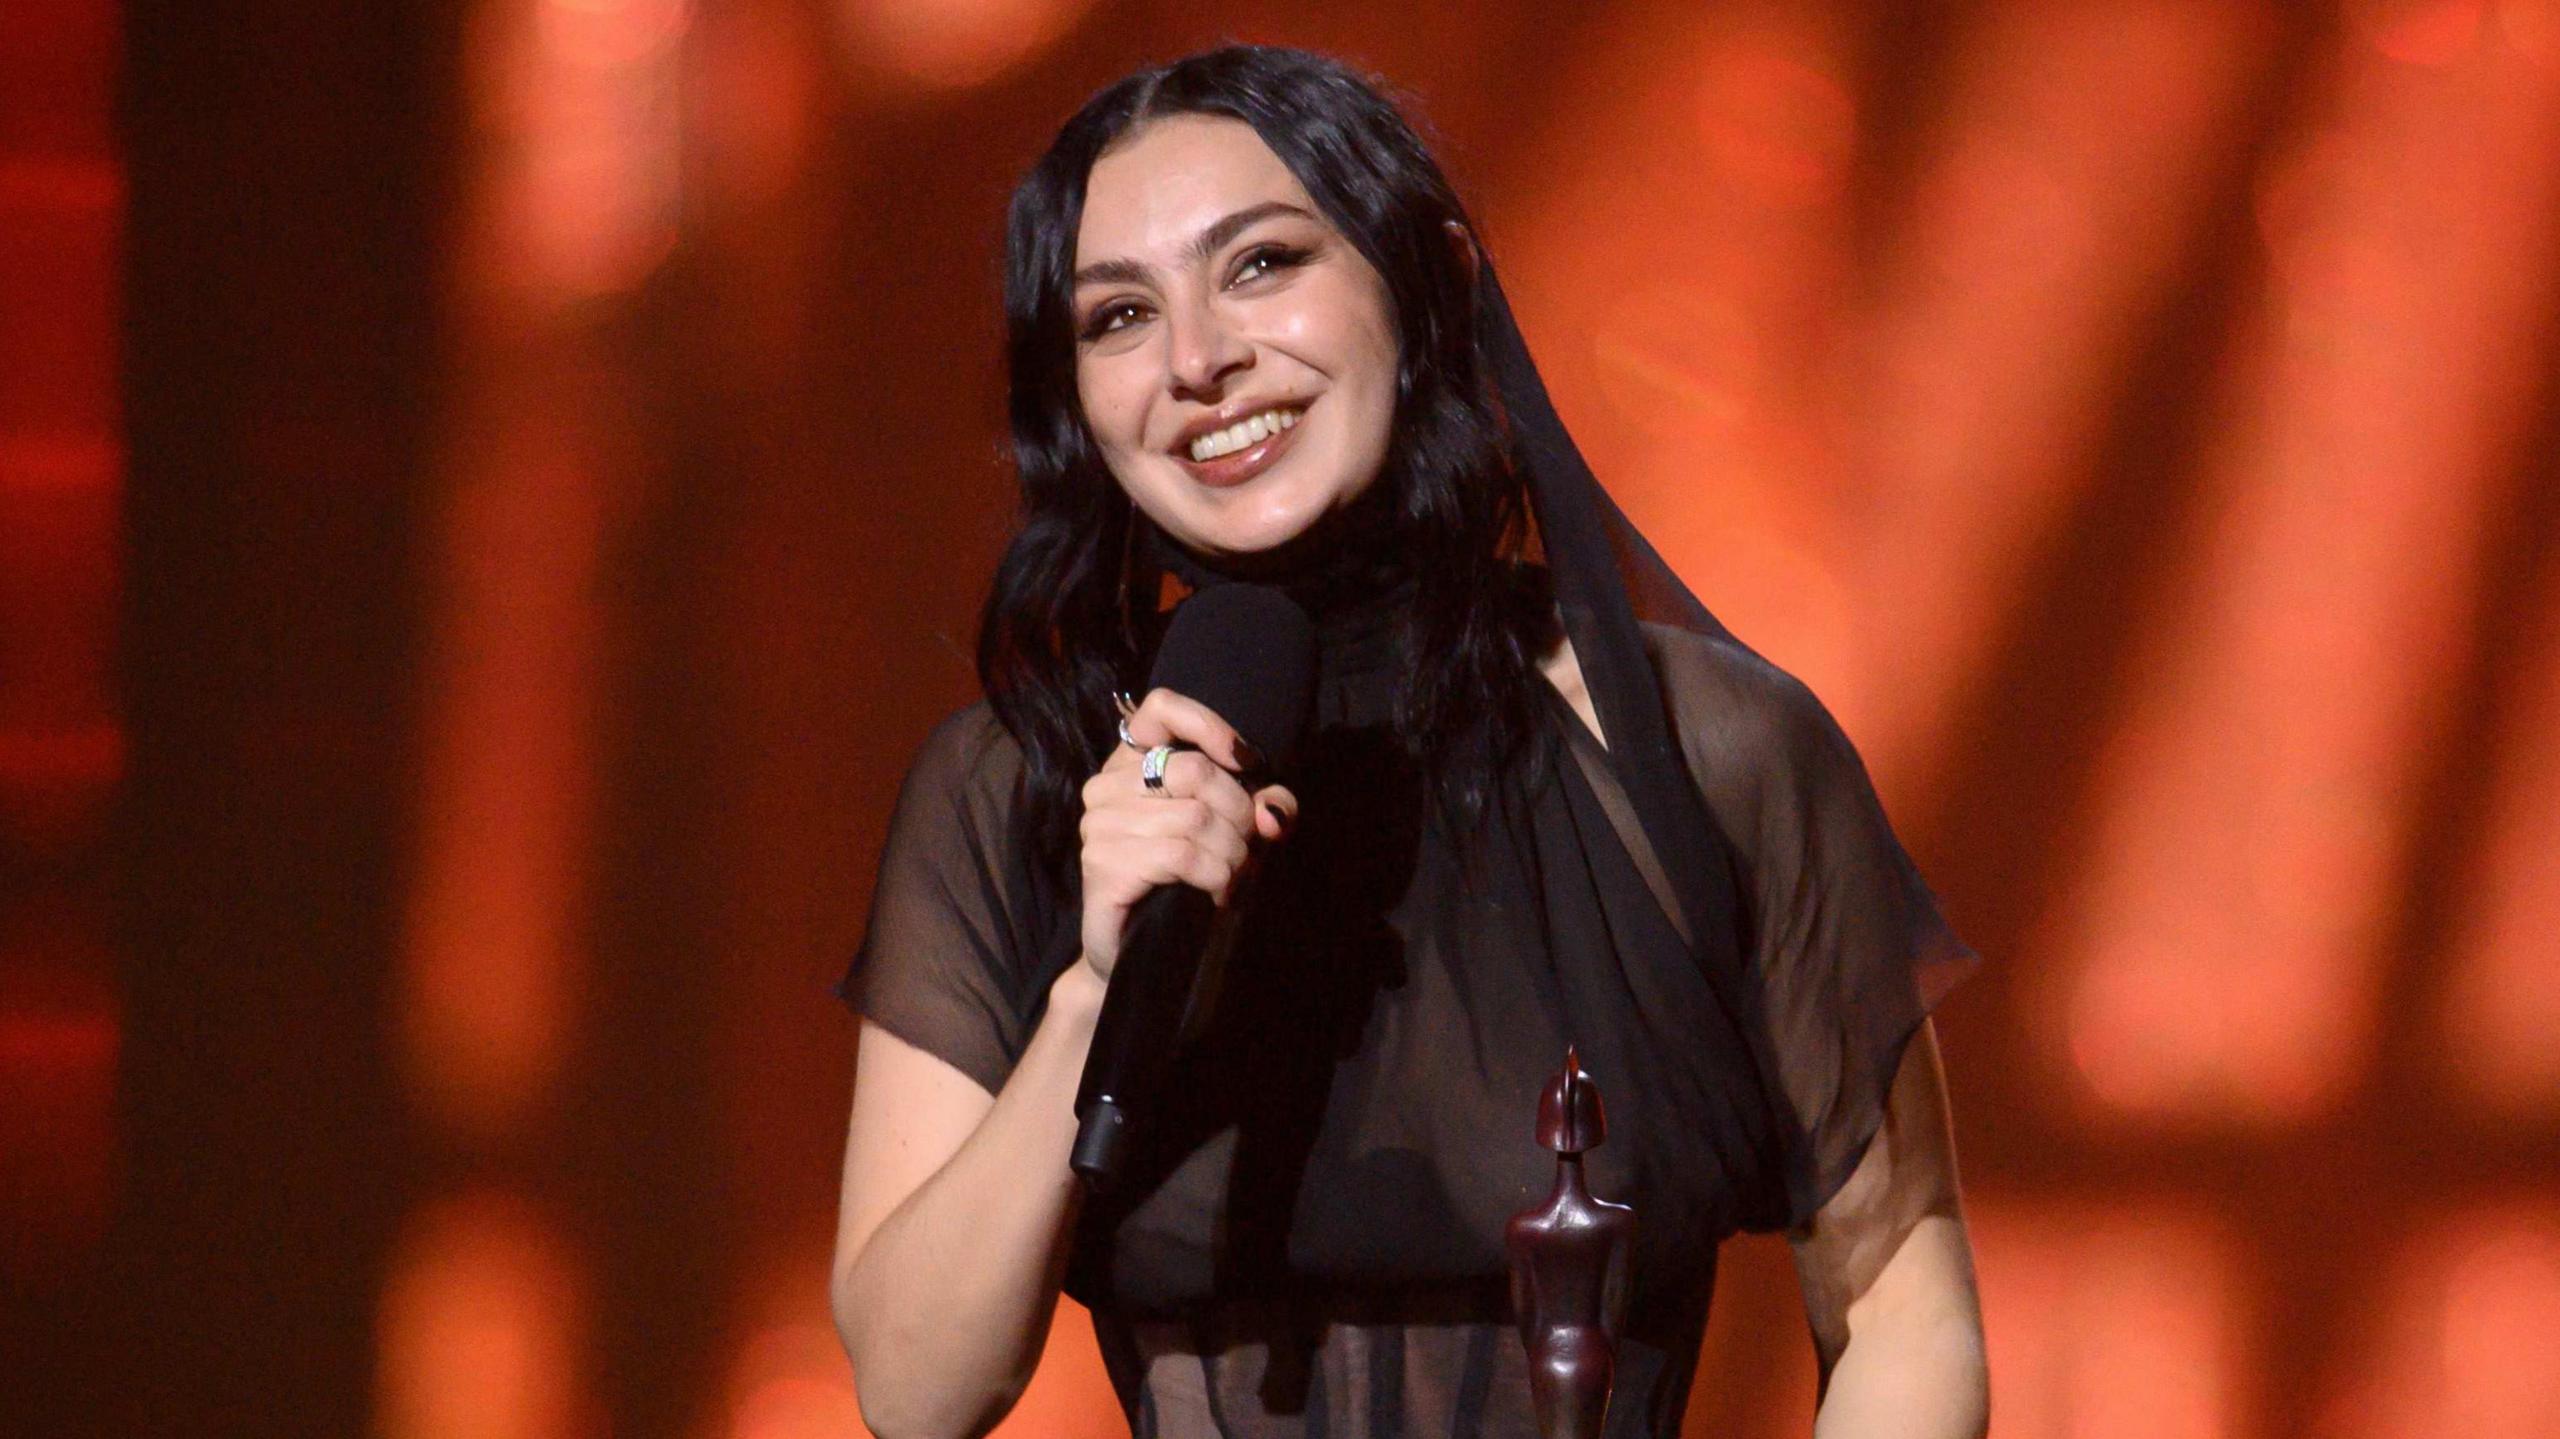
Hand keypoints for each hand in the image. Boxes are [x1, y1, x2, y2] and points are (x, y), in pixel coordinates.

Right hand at [1076, 687, 1296, 982]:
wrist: (1140, 953)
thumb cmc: (1186, 883)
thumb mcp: (1234, 833)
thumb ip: (1263, 808)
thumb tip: (1272, 812)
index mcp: (1133, 763)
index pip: (1161, 707)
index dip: (1210, 727)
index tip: (1246, 762)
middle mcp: (1106, 786)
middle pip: (1195, 771)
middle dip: (1239, 813)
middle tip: (1247, 848)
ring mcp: (1099, 825)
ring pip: (1195, 817)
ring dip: (1232, 853)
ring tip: (1232, 876)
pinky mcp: (1102, 864)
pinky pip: (1180, 855)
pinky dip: (1215, 875)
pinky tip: (1218, 894)